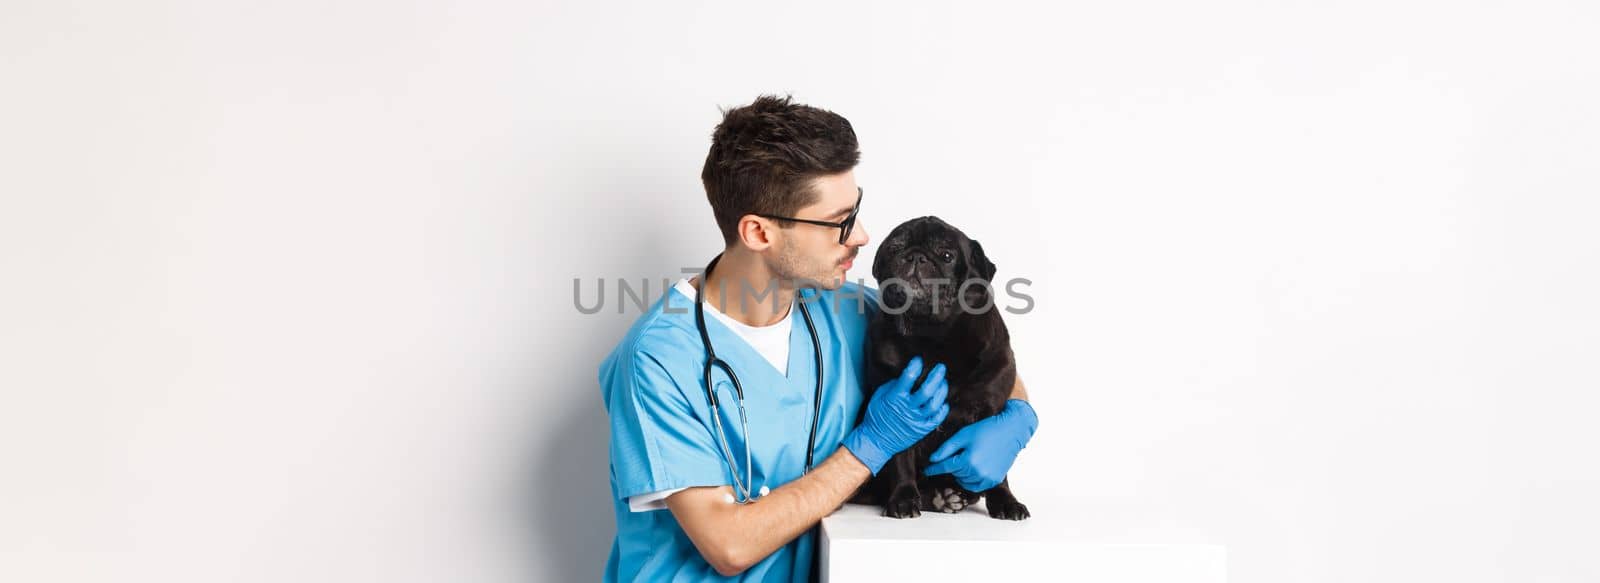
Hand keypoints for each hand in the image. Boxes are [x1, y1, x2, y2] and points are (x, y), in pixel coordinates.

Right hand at [842, 357, 949, 474]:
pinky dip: (943, 409)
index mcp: (895, 397)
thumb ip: (894, 385)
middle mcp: (907, 408)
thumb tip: (908, 375)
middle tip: (941, 367)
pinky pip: (937, 418)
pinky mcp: (922, 429)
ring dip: (941, 391)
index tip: (918, 360)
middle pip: (927, 390)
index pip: (908, 377)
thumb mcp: (879, 396)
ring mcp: (916, 420)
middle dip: (936, 376)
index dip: (915, 366)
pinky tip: (943, 402)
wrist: (876, 441)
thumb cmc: (876, 416)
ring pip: (935, 404)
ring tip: (943, 382)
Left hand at [924, 399, 1037, 490]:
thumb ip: (947, 448)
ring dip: (962, 474)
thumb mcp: (963, 435)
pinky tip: (974, 469)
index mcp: (967, 461)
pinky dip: (972, 481)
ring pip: (965, 482)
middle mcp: (977, 473)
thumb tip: (933, 460)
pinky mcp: (994, 481)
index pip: (944, 468)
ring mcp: (987, 478)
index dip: (933, 469)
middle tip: (960, 453)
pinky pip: (977, 486)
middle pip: (955, 474)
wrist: (1011, 430)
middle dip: (953, 465)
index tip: (926, 470)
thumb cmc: (987, 429)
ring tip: (968, 460)